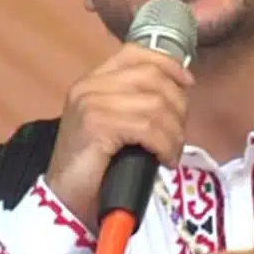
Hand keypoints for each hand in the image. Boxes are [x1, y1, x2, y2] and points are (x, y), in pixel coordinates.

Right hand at [44, 42, 193, 230]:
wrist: (66, 200)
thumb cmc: (96, 168)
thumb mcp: (116, 126)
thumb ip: (136, 104)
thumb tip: (179, 92)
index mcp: (92, 82)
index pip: (136, 53)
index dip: (168, 65)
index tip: (187, 84)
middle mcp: (89, 87)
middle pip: (153, 78)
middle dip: (177, 106)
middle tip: (177, 135)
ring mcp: (91, 105)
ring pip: (156, 106)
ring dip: (174, 133)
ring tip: (171, 153)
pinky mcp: (97, 126)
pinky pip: (148, 128)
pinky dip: (165, 145)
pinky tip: (164, 160)